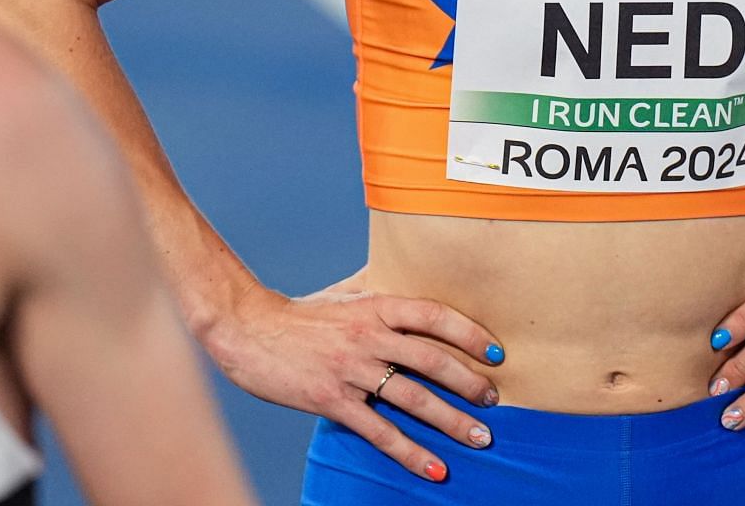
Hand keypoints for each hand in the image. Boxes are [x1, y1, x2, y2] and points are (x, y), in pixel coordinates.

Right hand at [204, 278, 504, 481]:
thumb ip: (380, 289)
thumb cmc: (302, 314)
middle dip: (469, 383)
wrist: (247, 329)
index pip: (434, 316)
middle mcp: (369, 335)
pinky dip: (410, 452)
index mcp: (376, 306)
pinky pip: (379, 430)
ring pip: (413, 397)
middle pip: (432, 359)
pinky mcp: (331, 399)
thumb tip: (412, 276)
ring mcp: (351, 368)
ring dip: (451, 421)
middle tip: (494, 401)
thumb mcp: (345, 293)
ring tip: (480, 438)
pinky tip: (434, 468)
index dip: (470, 333)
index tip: (496, 353)